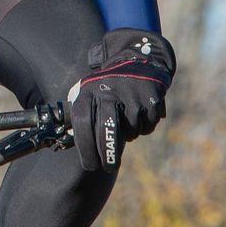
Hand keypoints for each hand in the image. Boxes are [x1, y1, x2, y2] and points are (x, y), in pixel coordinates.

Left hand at [66, 28, 175, 173]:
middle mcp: (109, 91)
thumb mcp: (89, 92)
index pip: (83, 123)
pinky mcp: (151, 97)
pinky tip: (140, 112)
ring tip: (127, 119)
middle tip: (108, 168)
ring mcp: (132, 94)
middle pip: (108, 131)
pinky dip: (145, 126)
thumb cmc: (108, 86)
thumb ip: (83, 116)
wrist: (138, 58)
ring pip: (130, 132)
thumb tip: (74, 147)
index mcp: (89, 91)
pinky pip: (147, 126)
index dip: (85, 148)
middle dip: (108, 155)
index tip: (90, 166)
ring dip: (129, 135)